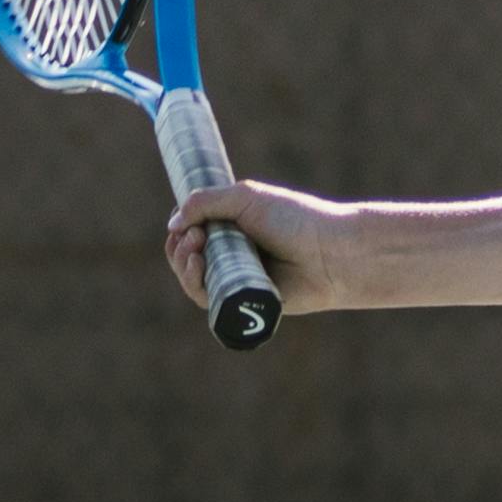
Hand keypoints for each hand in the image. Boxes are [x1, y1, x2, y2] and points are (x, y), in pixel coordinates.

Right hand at [164, 180, 342, 317]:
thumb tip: (172, 224)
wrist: (329, 253)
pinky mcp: (243, 303)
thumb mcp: (245, 198)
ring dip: (183, 265)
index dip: (180, 229)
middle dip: (179, 248)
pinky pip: (209, 300)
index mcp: (234, 228)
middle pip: (187, 258)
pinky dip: (195, 285)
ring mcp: (238, 279)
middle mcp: (233, 254)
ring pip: (194, 280)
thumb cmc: (294, 220)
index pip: (192, 232)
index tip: (182, 223)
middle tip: (194, 238)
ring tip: (196, 252)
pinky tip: (198, 269)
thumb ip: (205, 202)